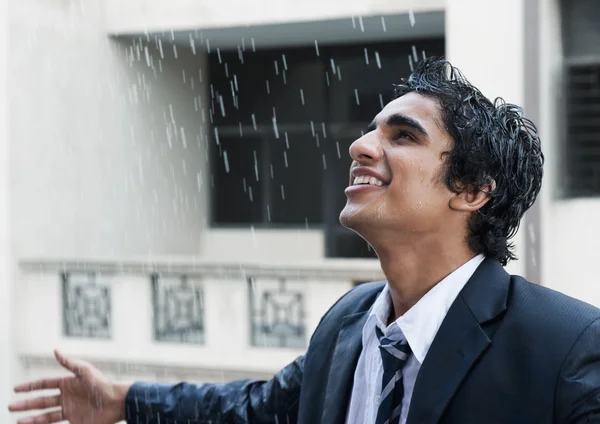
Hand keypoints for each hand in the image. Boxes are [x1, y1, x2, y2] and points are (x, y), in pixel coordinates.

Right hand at [8, 349, 130, 423]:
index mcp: (68, 383)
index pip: (45, 384)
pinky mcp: (75, 421)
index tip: (16, 389)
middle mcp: (67, 397)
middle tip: (10, 406)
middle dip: (26, 404)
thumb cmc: (103, 384)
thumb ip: (69, 363)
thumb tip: (55, 350)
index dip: (30, 387)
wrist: (117, 402)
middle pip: (42, 401)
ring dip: (31, 419)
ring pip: (45, 415)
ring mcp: (70, 410)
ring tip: (17, 421)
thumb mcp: (85, 372)